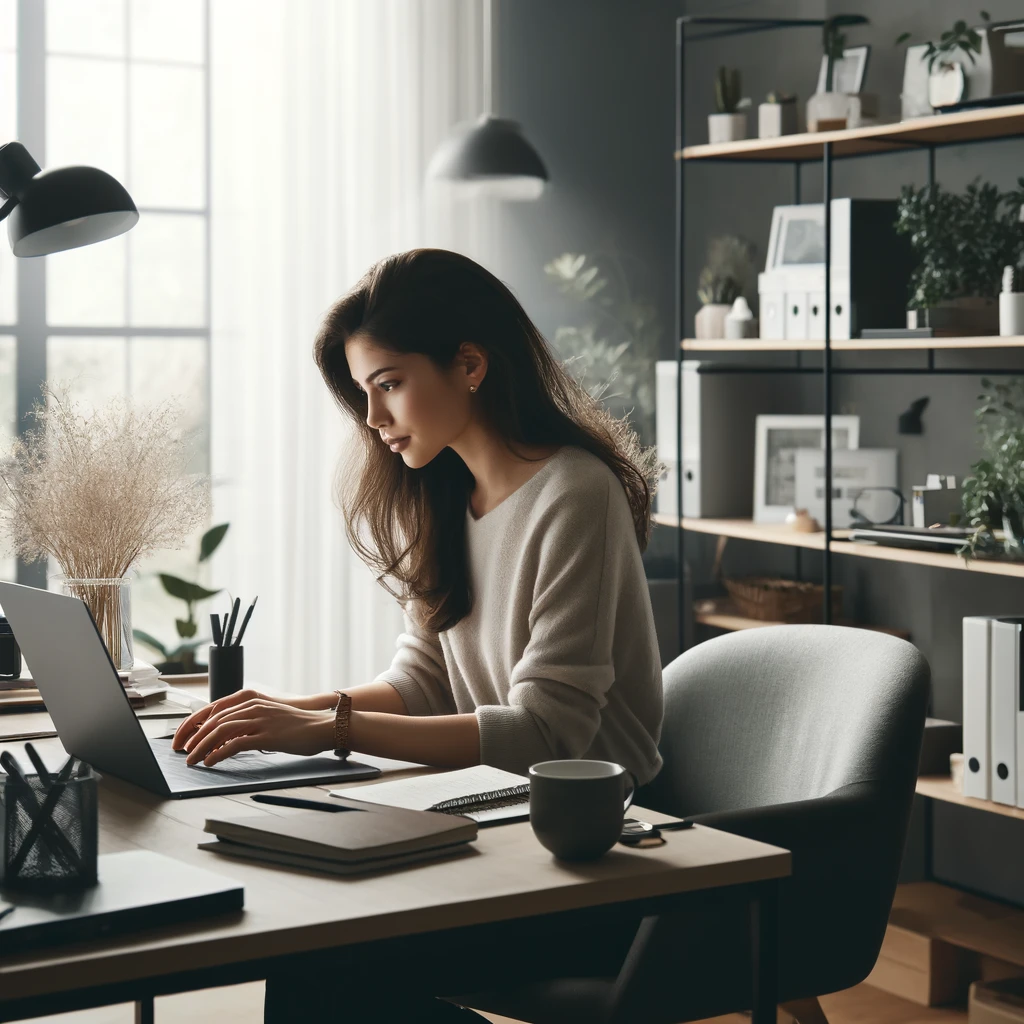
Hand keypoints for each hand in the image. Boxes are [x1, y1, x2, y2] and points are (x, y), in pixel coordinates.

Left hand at [172, 687, 333, 751]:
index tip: (182, 739)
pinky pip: (236, 743)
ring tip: (192, 760)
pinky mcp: (267, 734)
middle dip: (193, 737)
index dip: (194, 724)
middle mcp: (253, 707)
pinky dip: (220, 753)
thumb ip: (247, 724)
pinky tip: (212, 761)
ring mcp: (260, 719)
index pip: (213, 710)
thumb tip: (225, 739)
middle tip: (182, 752)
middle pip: (213, 720)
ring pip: (220, 731)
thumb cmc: (297, 726)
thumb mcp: (268, 719)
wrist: (322, 726)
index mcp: (250, 701)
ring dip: (202, 747)